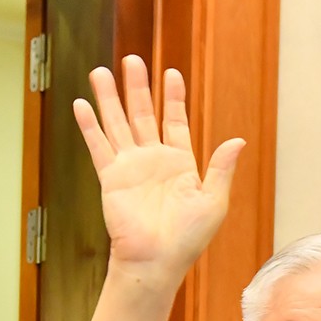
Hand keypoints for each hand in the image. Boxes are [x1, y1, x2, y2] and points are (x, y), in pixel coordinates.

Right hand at [73, 56, 244, 282]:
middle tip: (132, 60)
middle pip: (143, 114)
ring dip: (110, 98)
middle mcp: (153, 161)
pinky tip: (82, 104)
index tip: (171, 74)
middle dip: (137, 87)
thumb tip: (238, 140)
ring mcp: (130, 167)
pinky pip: (99, 146)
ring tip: (101, 72)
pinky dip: (90, 126)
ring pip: (118, 123)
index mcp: (180, 164)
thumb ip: (222, 168)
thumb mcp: (214, 201)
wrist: (157, 261)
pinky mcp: (111, 178)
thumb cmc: (188, 239)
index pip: (174, 121)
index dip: (173, 97)